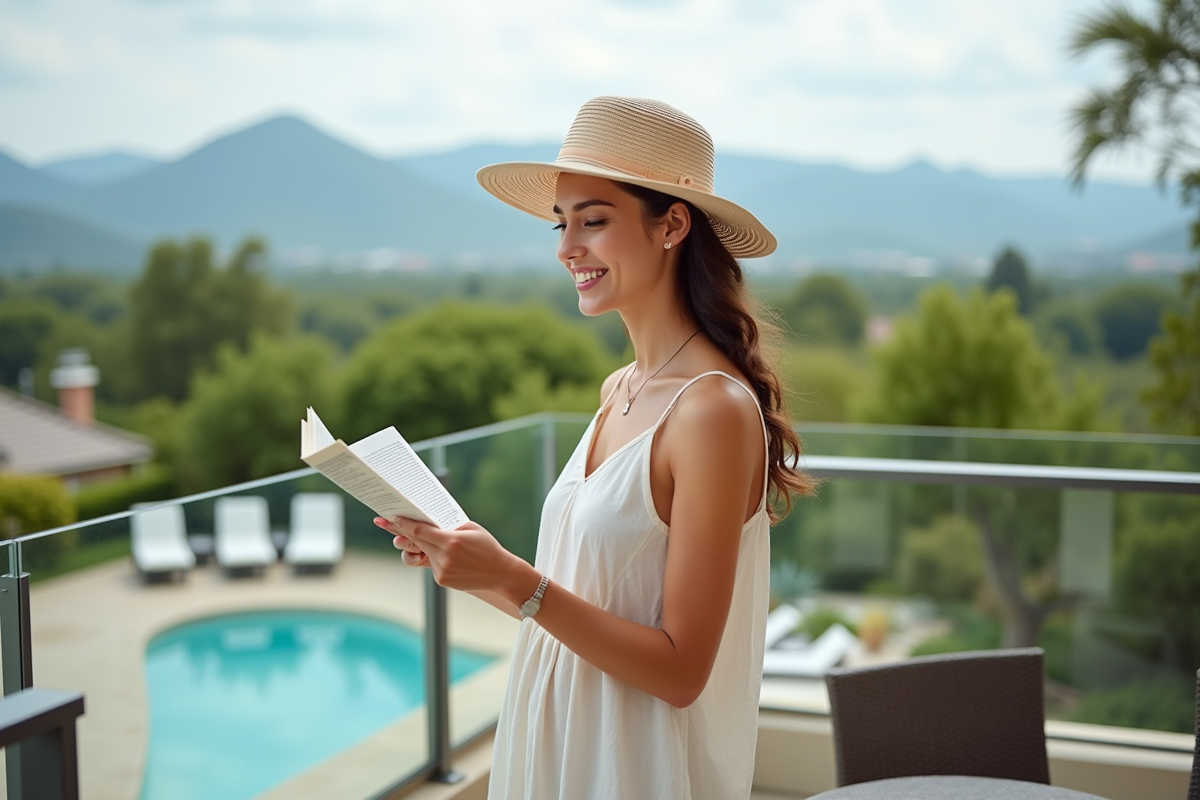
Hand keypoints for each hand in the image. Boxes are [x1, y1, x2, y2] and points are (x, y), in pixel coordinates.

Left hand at [381, 517, 524, 594]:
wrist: (500, 573)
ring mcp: (441, 570)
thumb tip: (427, 520)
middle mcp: (444, 557)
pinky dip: (436, 557)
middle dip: (398, 531)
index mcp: (451, 541)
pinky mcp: (441, 580)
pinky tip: (455, 559)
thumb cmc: (487, 546)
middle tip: (381, 521)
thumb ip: (448, 525)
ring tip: (435, 541)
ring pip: (422, 553)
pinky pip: (431, 564)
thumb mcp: (471, 529)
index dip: (403, 524)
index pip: (420, 531)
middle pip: (414, 541)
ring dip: (423, 546)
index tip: (391, 517)